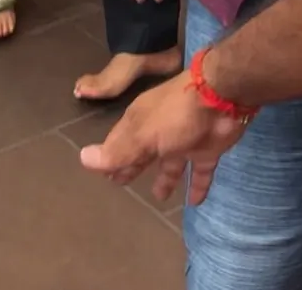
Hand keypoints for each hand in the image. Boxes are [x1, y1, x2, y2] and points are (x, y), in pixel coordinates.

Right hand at [79, 70, 246, 204]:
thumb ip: (118, 151)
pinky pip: (200, 171)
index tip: (104, 174)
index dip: (111, 158)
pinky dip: (198, 186)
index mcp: (141, 123)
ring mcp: (185, 140)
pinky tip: (194, 201)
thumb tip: (82, 158)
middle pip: (143, 152)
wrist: (219, 99)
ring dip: (165, 179)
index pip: (120, 142)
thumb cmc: (175, 116)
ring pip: (172, 163)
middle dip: (133, 166)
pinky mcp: (207, 150)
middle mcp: (160, 131)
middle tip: (121, 184)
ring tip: (159, 197)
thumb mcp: (143, 135)